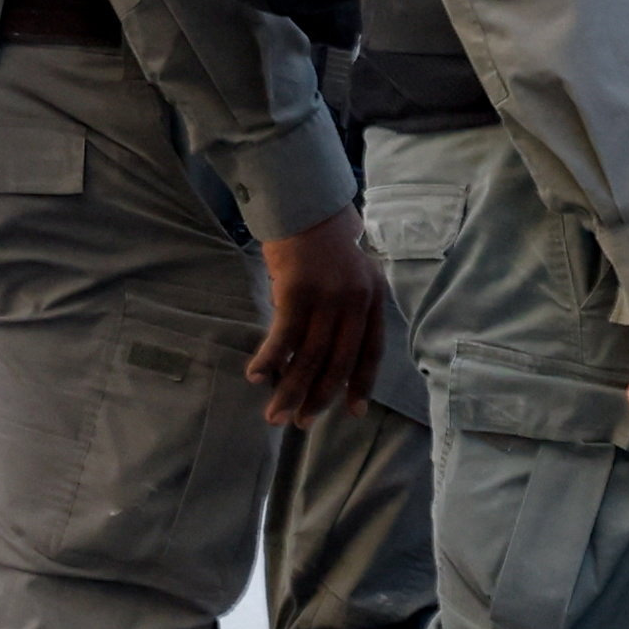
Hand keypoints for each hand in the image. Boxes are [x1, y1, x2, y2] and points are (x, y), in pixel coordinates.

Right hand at [248, 208, 389, 426]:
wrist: (305, 206)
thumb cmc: (323, 245)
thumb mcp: (349, 278)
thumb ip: (344, 313)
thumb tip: (323, 357)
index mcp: (372, 299)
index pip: (371, 352)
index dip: (361, 384)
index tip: (353, 413)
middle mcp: (356, 302)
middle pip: (339, 361)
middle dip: (319, 398)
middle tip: (301, 423)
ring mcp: (328, 297)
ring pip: (310, 357)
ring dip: (291, 390)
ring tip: (276, 415)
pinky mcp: (297, 292)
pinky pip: (283, 336)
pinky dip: (269, 360)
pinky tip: (257, 377)